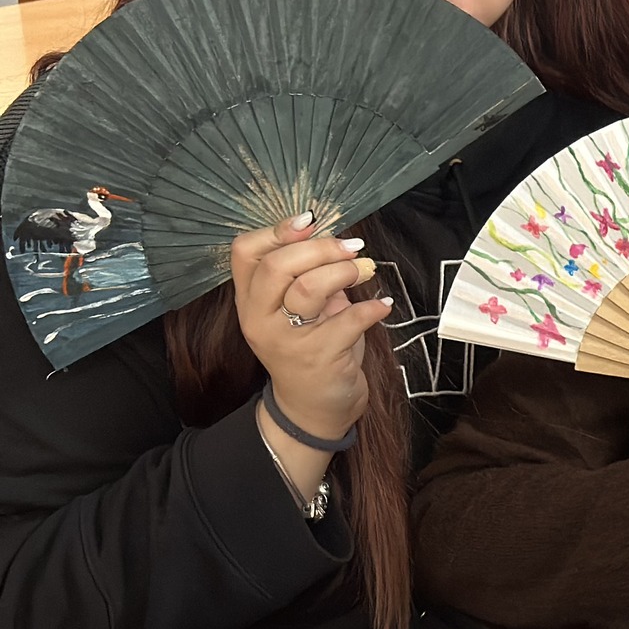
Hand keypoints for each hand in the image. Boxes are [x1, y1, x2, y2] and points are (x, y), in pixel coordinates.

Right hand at [232, 213, 388, 443]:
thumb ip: (307, 276)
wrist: (312, 407)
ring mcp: (285, 340)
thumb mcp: (297, 309)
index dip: (276, 230)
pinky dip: (372, 307)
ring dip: (344, 272)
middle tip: (352, 247)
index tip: (310, 221)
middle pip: (277, 265)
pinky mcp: (317, 358)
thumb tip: (338, 240)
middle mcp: (259, 318)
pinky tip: (382, 305)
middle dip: (320, 247)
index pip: (245, 252)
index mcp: (250, 300)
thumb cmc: (309, 347)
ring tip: (364, 271)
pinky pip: (348, 321)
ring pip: (308, 288)